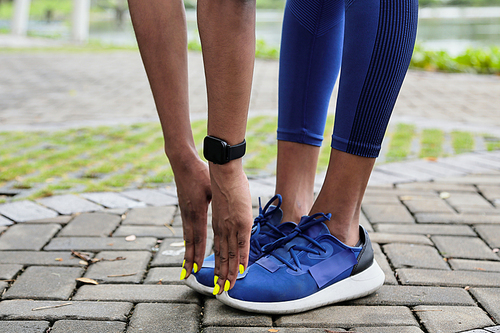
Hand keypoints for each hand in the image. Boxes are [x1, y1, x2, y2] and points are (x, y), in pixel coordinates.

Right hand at [174, 158, 211, 280]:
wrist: (183, 163)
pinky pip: (187, 232)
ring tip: (187, 270)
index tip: (200, 269)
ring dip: (189, 255)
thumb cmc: (201, 172)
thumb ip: (220, 201)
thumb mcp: (212, 187)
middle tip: (192, 277)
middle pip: (192, 243)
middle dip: (193, 261)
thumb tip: (232, 211)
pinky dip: (188, 244)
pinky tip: (189, 251)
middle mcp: (189, 216)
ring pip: (188, 239)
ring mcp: (185, 214)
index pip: (200, 238)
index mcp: (197, 211)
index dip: (201, 254)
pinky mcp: (185, 210)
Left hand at [210, 160, 252, 294]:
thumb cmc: (226, 181)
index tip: (218, 277)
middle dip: (221, 275)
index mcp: (219, 223)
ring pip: (230, 255)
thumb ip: (229, 211)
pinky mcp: (241, 222)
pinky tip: (241, 271)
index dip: (219, 264)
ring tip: (227, 288)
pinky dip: (241, 259)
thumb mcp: (226, 200)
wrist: (224, 171)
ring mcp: (232, 226)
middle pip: (222, 256)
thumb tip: (235, 213)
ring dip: (229, 273)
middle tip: (219, 291)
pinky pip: (242, 245)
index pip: (220, 248)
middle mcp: (223, 228)